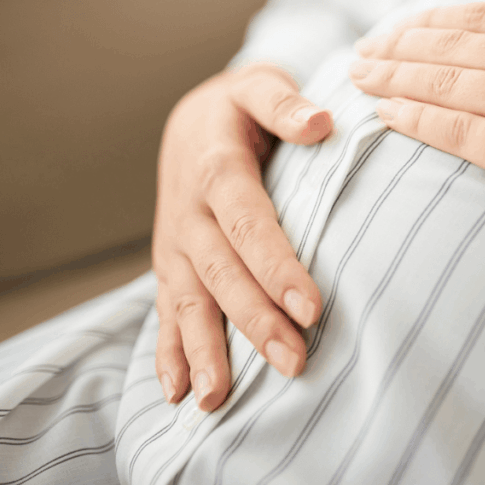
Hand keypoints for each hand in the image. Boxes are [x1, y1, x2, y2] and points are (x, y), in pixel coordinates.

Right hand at [153, 63, 331, 409]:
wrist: (192, 118)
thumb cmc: (240, 105)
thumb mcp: (259, 85)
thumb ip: (285, 103)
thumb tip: (320, 122)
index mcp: (215, 168)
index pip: (248, 223)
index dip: (276, 265)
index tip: (310, 306)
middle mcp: (188, 212)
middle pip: (220, 272)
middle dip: (254, 321)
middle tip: (292, 362)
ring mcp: (174, 242)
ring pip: (187, 301)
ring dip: (204, 350)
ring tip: (218, 398)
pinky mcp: (170, 264)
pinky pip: (164, 310)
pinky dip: (168, 352)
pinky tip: (179, 392)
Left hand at [349, 0, 484, 232]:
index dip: (437, 21)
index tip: (405, 25)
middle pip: (454, 47)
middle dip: (400, 46)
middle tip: (361, 49)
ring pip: (447, 85)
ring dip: (395, 78)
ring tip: (358, 76)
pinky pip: (459, 134)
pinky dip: (417, 120)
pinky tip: (385, 115)